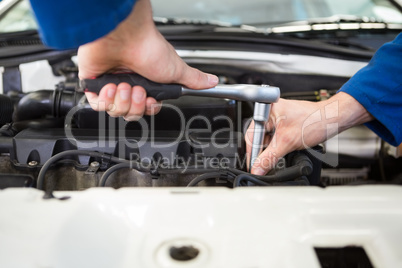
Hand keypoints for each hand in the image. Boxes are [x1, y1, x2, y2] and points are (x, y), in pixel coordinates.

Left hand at [78, 0, 217, 120]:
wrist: (124, 35)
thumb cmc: (147, 47)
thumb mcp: (176, 69)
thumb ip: (193, 79)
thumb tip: (212, 82)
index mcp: (146, 82)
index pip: (146, 108)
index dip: (148, 109)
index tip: (150, 101)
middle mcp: (129, 83)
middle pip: (131, 113)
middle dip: (135, 105)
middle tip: (138, 89)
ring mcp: (111, 83)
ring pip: (115, 110)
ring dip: (121, 99)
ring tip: (124, 84)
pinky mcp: (94, 83)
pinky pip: (97, 104)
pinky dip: (104, 99)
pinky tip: (110, 86)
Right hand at [245, 92, 373, 174]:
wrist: (333, 119)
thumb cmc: (315, 120)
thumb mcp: (287, 143)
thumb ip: (269, 158)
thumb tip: (257, 169)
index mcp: (266, 109)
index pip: (251, 135)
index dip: (253, 153)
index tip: (254, 166)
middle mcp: (269, 112)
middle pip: (257, 138)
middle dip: (263, 152)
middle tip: (266, 164)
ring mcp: (276, 118)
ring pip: (266, 140)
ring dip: (271, 150)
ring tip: (283, 152)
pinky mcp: (282, 124)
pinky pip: (273, 139)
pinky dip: (277, 147)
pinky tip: (284, 150)